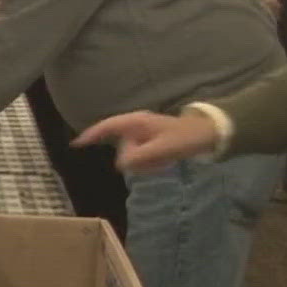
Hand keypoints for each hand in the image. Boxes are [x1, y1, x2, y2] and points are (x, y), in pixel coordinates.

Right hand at [74, 110, 219, 172]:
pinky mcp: (151, 143)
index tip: (76, 144)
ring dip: (146, 163)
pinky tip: (165, 161)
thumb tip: (120, 164)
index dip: (91, 134)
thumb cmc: (186, 138)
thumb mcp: (163, 149)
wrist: (209, 134)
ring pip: (133, 156)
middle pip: (122, 148)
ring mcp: (144, 135)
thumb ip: (140, 156)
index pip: (108, 126)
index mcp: (138, 122)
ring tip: (165, 161)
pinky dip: (151, 163)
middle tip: (157, 162)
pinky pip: (142, 158)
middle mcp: (137, 126)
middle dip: (135, 160)